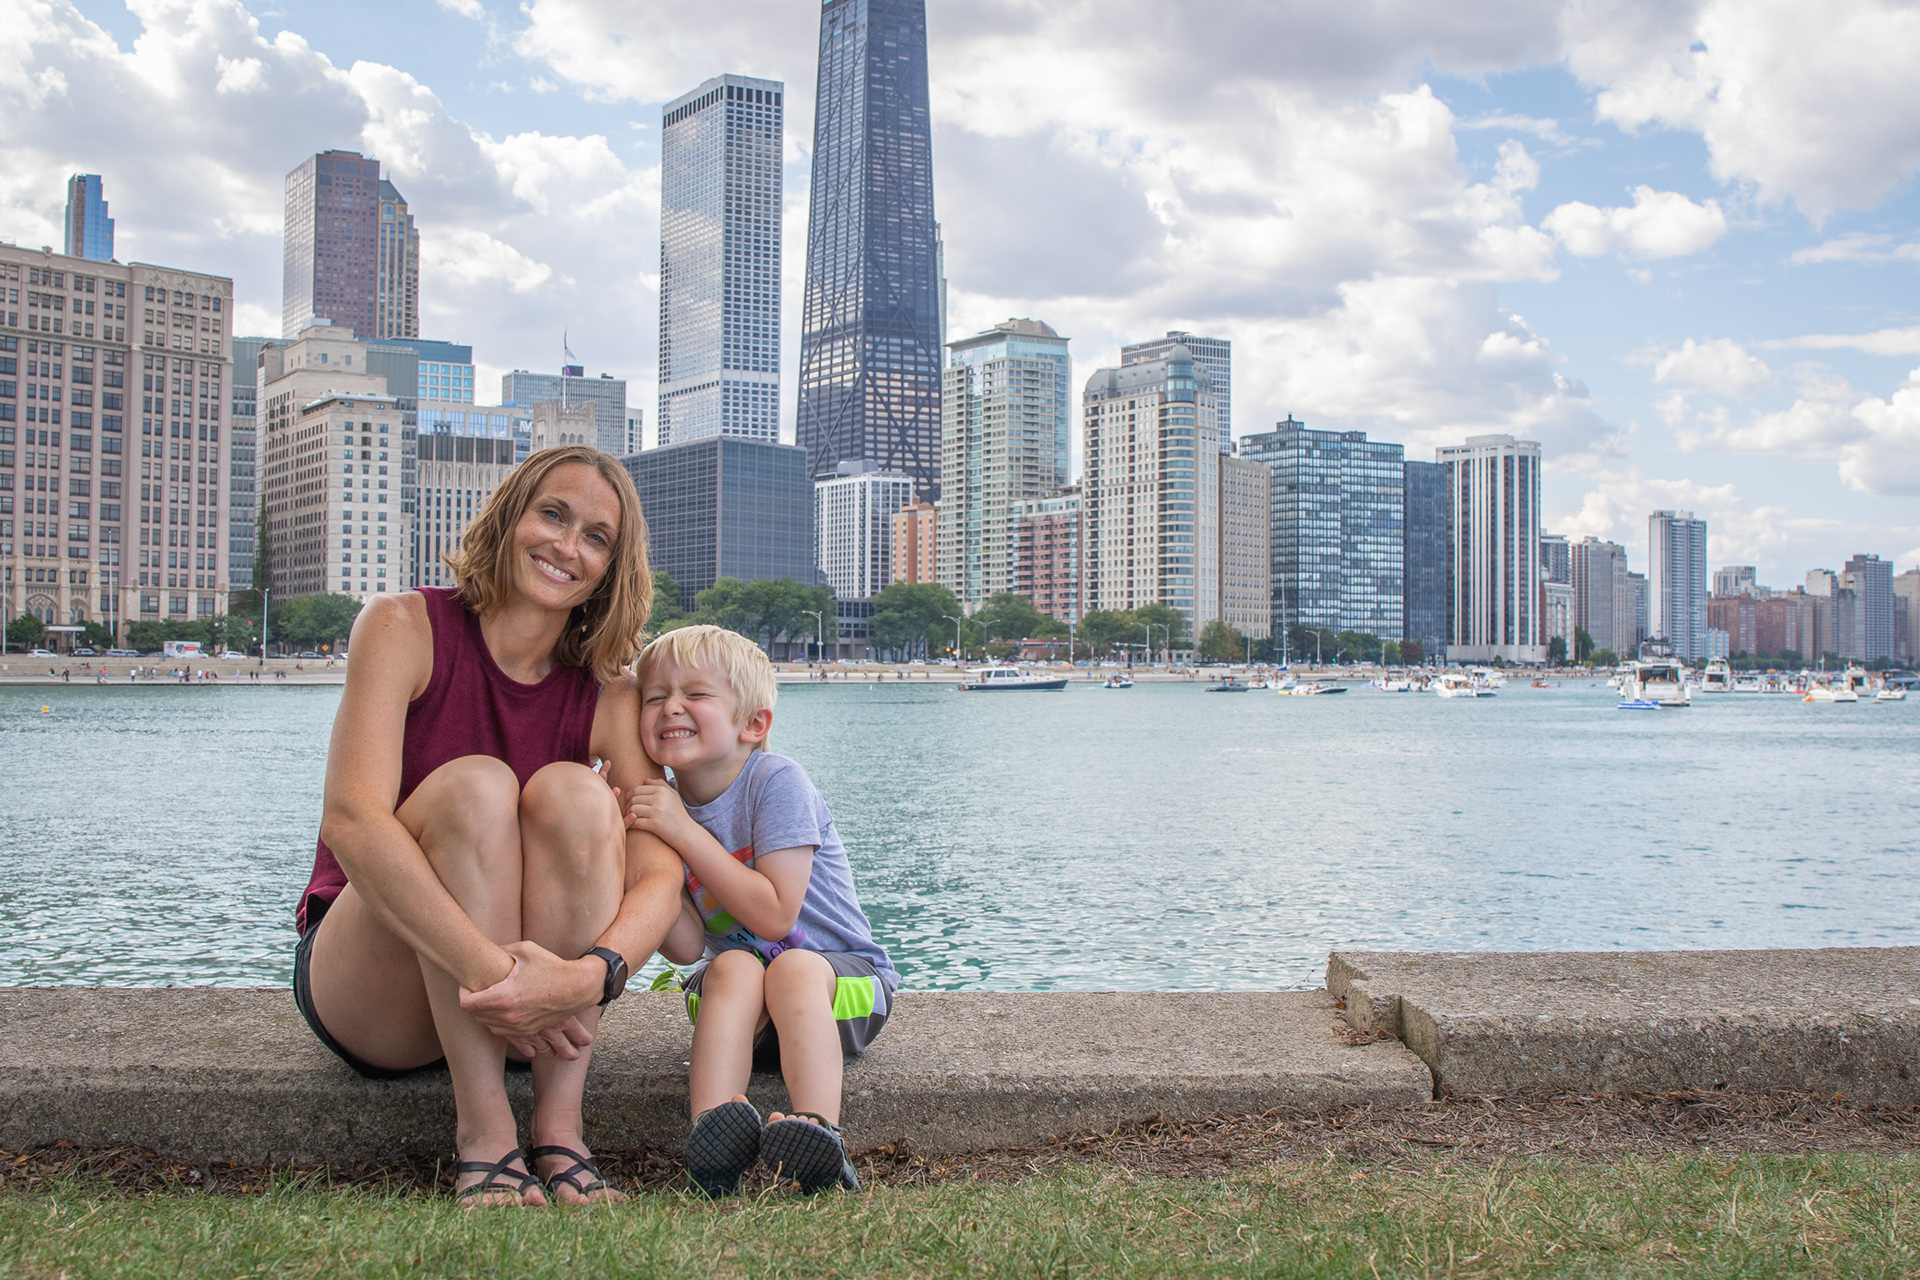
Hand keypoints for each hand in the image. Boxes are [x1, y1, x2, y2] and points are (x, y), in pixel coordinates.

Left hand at [458, 943, 600, 1059]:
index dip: (463, 993)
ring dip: (485, 1013)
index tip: (468, 984)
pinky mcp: (527, 1031)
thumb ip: (501, 951)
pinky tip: (505, 1006)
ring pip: (487, 1025)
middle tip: (479, 989)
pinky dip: (499, 1020)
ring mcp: (518, 1026)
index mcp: (504, 996)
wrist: (578, 988)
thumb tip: (486, 950)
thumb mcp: (525, 950)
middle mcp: (508, 1016)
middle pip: (475, 1015)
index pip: (467, 1003)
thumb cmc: (552, 967)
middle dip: (473, 1002)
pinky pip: (502, 1030)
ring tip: (492, 997)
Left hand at [624, 777, 692, 844]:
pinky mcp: (654, 824)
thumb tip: (645, 780)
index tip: (629, 804)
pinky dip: (631, 825)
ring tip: (630, 819)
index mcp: (662, 790)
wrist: (687, 833)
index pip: (637, 789)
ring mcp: (657, 811)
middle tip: (628, 813)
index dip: (629, 797)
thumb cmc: (678, 814)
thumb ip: (660, 784)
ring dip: (628, 815)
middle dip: (627, 806)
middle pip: (633, 799)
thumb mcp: (673, 796)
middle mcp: (660, 798)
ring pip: (632, 809)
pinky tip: (634, 826)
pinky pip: (635, 822)